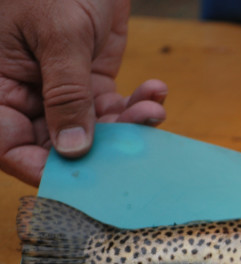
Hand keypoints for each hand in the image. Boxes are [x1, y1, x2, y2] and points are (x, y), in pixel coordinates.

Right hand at [0, 0, 166, 185]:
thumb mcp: (58, 36)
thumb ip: (67, 95)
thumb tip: (73, 151)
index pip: (11, 147)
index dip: (44, 170)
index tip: (85, 179)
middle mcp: (27, 97)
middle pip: (60, 146)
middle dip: (104, 147)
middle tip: (139, 136)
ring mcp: (61, 92)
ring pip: (96, 132)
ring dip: (129, 126)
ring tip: (153, 108)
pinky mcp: (92, 82)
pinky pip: (115, 109)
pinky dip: (138, 106)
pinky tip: (155, 91)